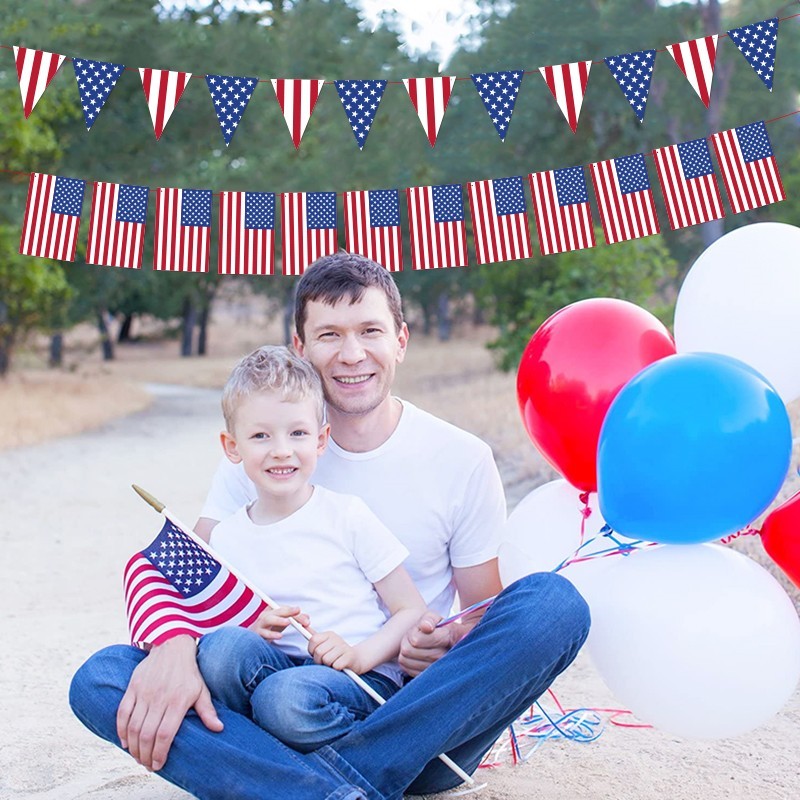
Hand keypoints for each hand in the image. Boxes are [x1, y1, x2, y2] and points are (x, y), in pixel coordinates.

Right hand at [116, 635, 222, 771]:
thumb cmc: (189, 672)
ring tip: (137, 757)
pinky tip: (125, 742)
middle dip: (145, 754)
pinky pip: (123, 712)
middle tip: (147, 765)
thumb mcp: (202, 689)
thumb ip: (207, 711)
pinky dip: (121, 730)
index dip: (160, 752)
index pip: (166, 734)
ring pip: (133, 726)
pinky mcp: (133, 686)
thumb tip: (219, 729)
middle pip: (147, 734)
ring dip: (133, 747)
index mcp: (178, 700)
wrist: (172, 645)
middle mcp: (160, 697)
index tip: (158, 765)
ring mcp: (144, 692)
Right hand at [249, 606, 309, 640]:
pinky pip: (263, 633)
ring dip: (279, 620)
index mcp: (272, 610)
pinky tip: (279, 636)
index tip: (307, 620)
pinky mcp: (256, 634)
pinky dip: (271, 634)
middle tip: (298, 613)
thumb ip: (295, 619)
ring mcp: (260, 624)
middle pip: (278, 611)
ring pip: (269, 619)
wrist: (250, 639)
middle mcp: (266, 615)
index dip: (296, 613)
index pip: (285, 609)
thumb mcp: (282, 622)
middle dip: (289, 612)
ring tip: (288, 622)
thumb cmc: (269, 628)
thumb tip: (307, 617)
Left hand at [307, 631, 361, 671]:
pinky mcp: (350, 656)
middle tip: (325, 661)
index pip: (313, 640)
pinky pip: (335, 666)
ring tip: (333, 663)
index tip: (316, 654)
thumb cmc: (336, 654)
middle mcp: (337, 638)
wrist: (355, 660)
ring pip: (326, 660)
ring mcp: (344, 646)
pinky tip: (340, 666)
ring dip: (328, 665)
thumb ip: (313, 636)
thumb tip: (301, 624)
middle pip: (319, 652)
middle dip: (319, 660)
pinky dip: (336, 669)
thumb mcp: (325, 644)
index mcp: (329, 634)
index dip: (311, 650)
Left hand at [399, 611, 459, 676]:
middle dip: (407, 640)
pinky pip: (406, 668)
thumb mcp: (432, 617)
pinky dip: (407, 660)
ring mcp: (437, 669)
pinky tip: (416, 655)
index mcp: (448, 637)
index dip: (413, 633)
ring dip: (405, 650)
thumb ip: (428, 619)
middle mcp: (444, 656)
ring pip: (405, 659)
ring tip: (415, 645)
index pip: (416, 640)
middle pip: (408, 650)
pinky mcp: (429, 677)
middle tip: (415, 636)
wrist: (441, 640)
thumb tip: (426, 627)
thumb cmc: (435, 627)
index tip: (419, 629)